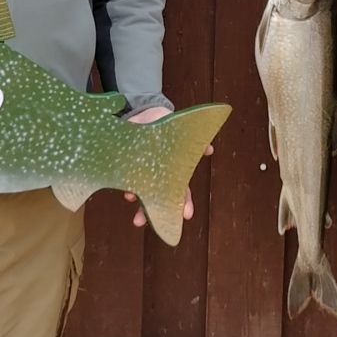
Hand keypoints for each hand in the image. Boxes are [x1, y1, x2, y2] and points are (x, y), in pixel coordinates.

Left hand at [121, 104, 212, 229]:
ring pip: (140, 192)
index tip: (187, 215)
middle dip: (152, 212)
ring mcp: (141, 171)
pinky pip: (126, 178)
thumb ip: (194, 142)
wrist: (146, 115)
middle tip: (143, 222)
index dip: (184, 204)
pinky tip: (128, 191)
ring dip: (138, 203)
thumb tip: (209, 149)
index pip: (181, 190)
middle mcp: (157, 174)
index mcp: (173, 169)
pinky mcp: (127, 164)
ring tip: (134, 206)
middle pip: (157, 198)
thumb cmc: (166, 125)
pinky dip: (128, 186)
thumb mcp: (181, 131)